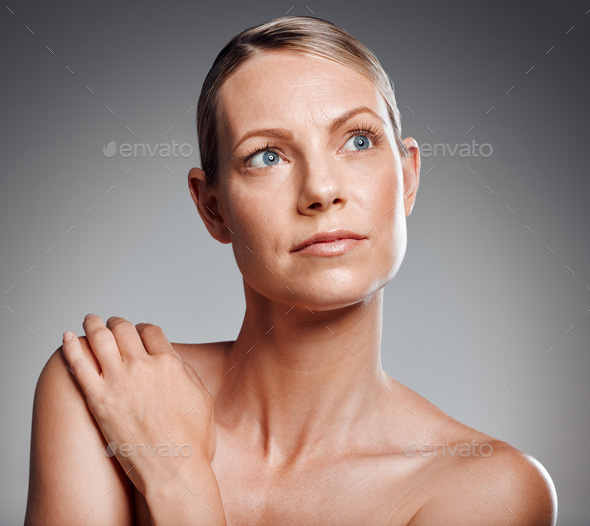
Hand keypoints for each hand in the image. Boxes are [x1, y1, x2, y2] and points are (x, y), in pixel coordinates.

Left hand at [61, 314, 216, 496]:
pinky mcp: (98, 400)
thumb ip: (186, 374)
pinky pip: (79, 365)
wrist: (173, 470)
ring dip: (93, 325)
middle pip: (125, 329)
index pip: (152, 331)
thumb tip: (173, 360)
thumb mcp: (202, 398)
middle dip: (118, 323)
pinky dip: (70, 347)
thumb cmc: (192, 441)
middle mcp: (142, 366)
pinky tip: (65, 338)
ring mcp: (118, 382)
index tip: (140, 332)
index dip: (144, 328)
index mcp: (169, 364)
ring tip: (90, 320)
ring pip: (100, 338)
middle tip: (113, 323)